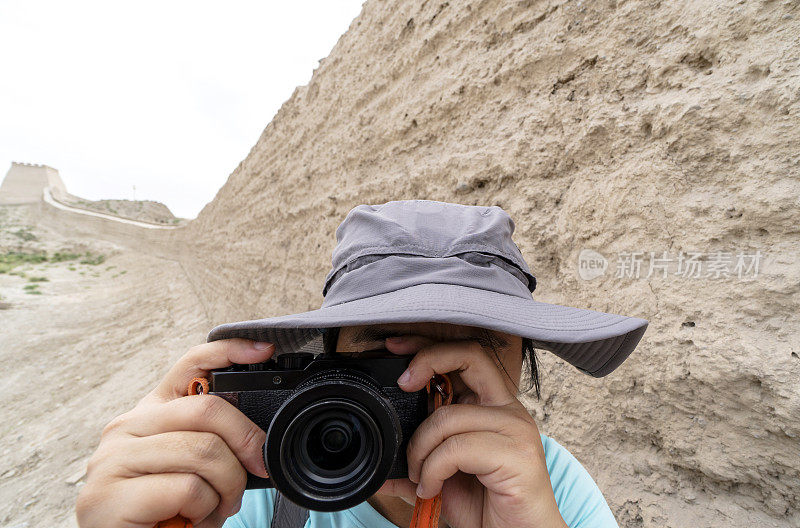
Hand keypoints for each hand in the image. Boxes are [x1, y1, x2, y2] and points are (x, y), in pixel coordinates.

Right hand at [75, 339, 273, 527]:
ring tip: (215, 506)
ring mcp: (111, 461)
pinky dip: (202, 510)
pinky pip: (186, 488)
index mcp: (150, 414)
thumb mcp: (196, 469)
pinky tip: (187, 520)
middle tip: (257, 470)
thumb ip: (212, 439)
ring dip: (226, 487)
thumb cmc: (169, 515)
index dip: (228, 351)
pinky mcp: (107, 497)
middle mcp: (125, 428)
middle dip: (246, 442)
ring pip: (203, 451)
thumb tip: (260, 437)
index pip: (189, 364)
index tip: (263, 349)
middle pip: (206, 409)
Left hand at [377, 335, 567, 527]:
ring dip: (420, 449)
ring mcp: (516, 430)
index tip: (397, 348)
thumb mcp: (444, 479)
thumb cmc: (490, 508)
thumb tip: (383, 466)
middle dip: (428, 360)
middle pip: (470, 357)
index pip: (466, 357)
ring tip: (420, 477)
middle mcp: (508, 411)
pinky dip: (433, 469)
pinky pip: (457, 448)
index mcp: (493, 408)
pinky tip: (433, 488)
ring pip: (448, 416)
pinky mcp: (517, 455)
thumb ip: (418, 465)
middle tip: (403, 385)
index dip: (430, 346)